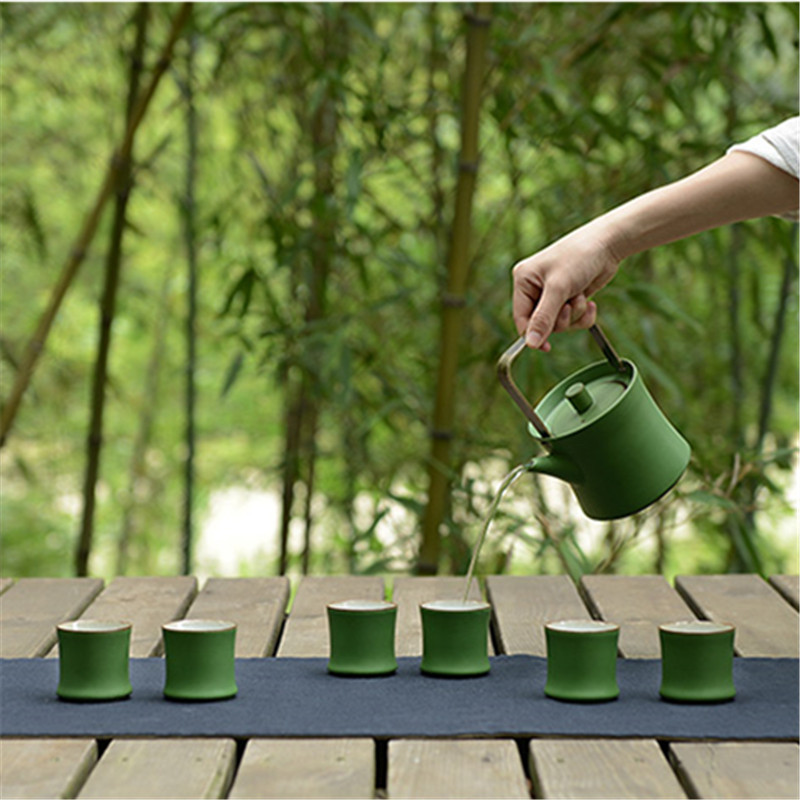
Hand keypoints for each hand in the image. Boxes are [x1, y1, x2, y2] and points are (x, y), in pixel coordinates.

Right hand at [512, 225, 620, 349]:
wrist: (608, 244)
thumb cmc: (579, 257)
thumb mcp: (558, 288)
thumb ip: (543, 318)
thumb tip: (530, 344)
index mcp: (523, 280)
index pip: (521, 318)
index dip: (533, 334)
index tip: (546, 347)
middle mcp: (535, 287)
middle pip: (542, 324)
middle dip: (561, 318)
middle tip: (571, 305)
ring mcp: (553, 293)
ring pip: (560, 323)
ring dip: (575, 315)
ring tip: (582, 297)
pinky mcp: (570, 297)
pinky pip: (574, 319)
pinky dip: (584, 315)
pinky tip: (591, 302)